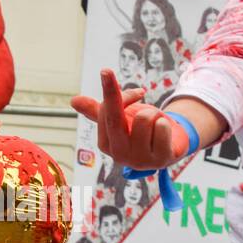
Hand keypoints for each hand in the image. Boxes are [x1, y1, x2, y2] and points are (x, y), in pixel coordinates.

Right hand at [70, 69, 189, 171]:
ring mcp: (140, 160)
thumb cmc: (140, 130)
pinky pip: (162, 127)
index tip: (122, 83)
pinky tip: (164, 133)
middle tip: (137, 87)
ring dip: (153, 113)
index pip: (105, 111)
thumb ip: (97, 111)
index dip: (114, 92)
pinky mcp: (161, 160)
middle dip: (123, 96)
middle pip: (116, 118)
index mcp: (105, 143)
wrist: (169, 146)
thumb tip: (73, 101)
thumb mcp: (119, 119)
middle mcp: (119, 154)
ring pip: (145, 118)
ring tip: (154, 123)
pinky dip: (165, 123)